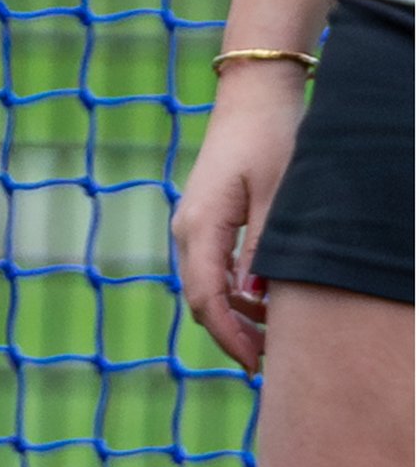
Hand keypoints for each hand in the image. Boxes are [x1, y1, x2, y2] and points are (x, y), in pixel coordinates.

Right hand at [172, 66, 306, 372]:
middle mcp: (187, 229)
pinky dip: (233, 292)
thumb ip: (264, 249)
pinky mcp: (203, 221)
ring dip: (235, 315)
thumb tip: (254, 297)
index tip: (253, 365)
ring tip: (272, 338)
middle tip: (266, 364)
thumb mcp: (279, 198)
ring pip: (205, 286)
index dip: (228, 336)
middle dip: (231, 334)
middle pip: (201, 299)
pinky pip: (211, 268)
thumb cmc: (271, 142)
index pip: (206, 297)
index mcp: (201, 226)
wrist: (253, 100)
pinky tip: (264, 302)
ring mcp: (191, 225)